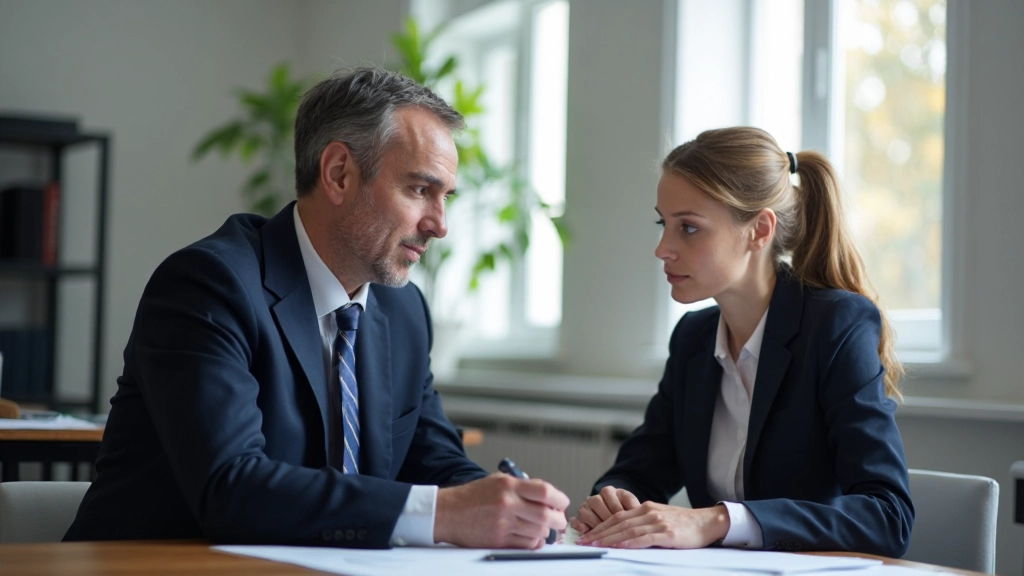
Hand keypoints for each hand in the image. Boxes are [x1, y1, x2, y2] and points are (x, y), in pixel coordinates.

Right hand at [434, 472, 568, 548]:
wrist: (448, 512)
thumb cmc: (473, 496)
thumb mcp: (498, 481)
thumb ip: (522, 486)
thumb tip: (548, 496)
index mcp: (509, 486)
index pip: (545, 491)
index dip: (560, 499)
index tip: (562, 503)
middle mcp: (507, 503)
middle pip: (546, 515)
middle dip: (558, 519)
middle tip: (559, 520)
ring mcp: (503, 523)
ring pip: (539, 532)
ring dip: (547, 532)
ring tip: (544, 528)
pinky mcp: (498, 540)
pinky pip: (527, 545)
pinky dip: (535, 542)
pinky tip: (532, 537)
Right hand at [570, 486, 640, 533]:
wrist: (613, 515)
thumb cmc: (624, 510)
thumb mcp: (631, 505)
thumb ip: (633, 506)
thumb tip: (637, 510)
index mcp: (608, 491)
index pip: (610, 497)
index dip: (619, 510)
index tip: (627, 520)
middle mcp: (595, 497)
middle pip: (596, 503)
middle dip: (606, 517)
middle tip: (615, 528)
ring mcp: (585, 507)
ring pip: (586, 512)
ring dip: (595, 523)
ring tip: (604, 533)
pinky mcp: (579, 519)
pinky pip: (576, 521)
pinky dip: (580, 526)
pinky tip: (586, 531)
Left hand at [576, 502, 729, 548]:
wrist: (707, 522)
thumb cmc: (683, 524)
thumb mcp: (659, 519)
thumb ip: (642, 524)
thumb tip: (622, 535)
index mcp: (645, 508)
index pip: (617, 517)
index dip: (600, 527)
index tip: (587, 535)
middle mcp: (649, 513)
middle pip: (619, 523)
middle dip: (599, 533)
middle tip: (584, 542)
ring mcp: (658, 523)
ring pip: (629, 531)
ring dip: (610, 539)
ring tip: (595, 545)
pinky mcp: (668, 534)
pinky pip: (646, 538)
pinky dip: (632, 542)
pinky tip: (621, 546)